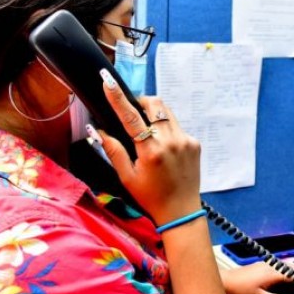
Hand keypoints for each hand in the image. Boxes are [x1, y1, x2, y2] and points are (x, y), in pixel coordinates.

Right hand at [97, 69, 200, 224]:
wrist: (181, 211)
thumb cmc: (150, 197)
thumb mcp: (127, 177)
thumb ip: (113, 151)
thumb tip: (98, 130)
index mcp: (150, 152)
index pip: (130, 117)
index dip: (117, 97)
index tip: (108, 81)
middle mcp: (170, 142)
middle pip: (154, 104)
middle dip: (140, 102)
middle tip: (131, 112)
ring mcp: (185, 140)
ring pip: (167, 112)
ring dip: (154, 114)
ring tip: (147, 131)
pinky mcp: (195, 143)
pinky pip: (177, 126)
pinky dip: (166, 129)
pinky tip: (162, 146)